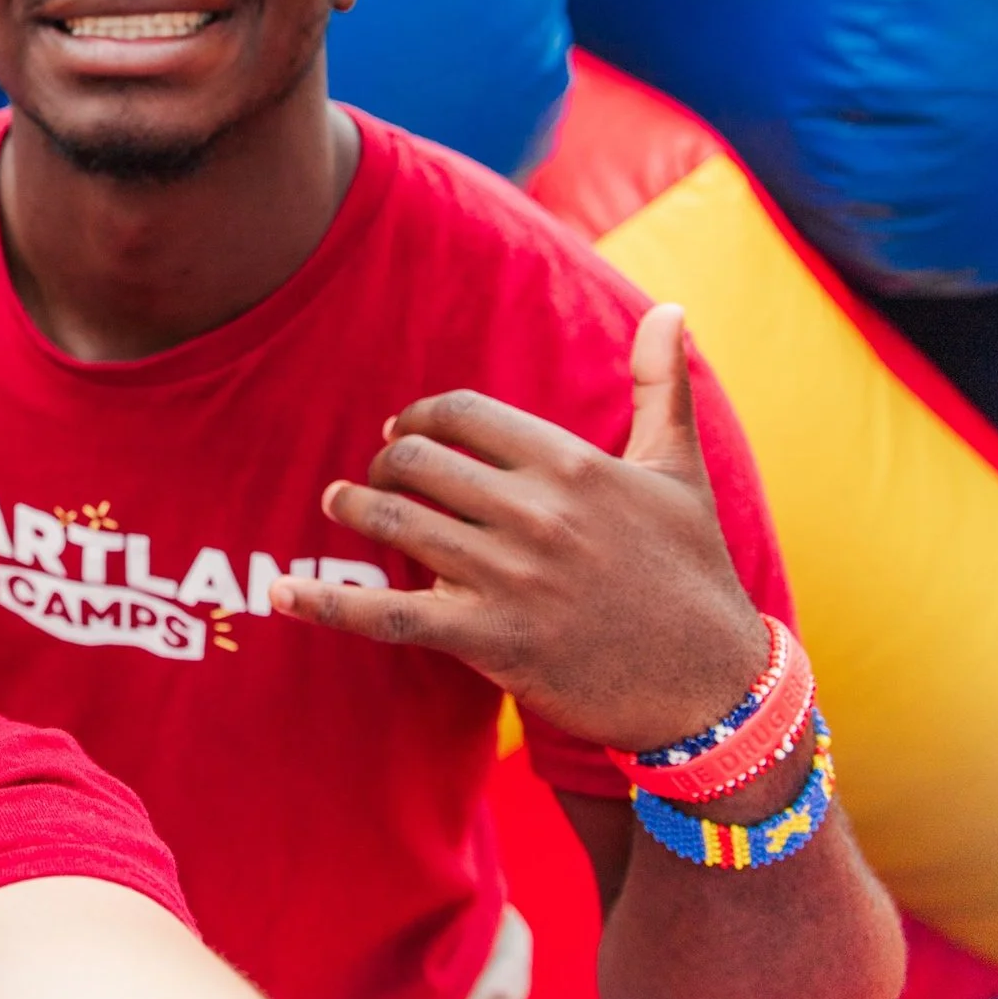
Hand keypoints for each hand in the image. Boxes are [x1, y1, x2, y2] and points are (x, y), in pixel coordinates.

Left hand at [270, 305, 769, 753]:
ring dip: (350, 509)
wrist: (713, 689)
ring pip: (397, 524)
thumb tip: (672, 309)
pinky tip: (283, 592)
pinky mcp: (490, 641)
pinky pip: (389, 615)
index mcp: (573, 465)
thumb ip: (662, 386)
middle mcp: (536, 514)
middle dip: (385, 463)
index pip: (462, 414)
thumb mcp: (681, 472)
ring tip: (334, 504)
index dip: (421, 417)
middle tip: (377, 474)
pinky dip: (328, 602)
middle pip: (418, 462)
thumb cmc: (694, 574)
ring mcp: (510, 579)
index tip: (406, 431)